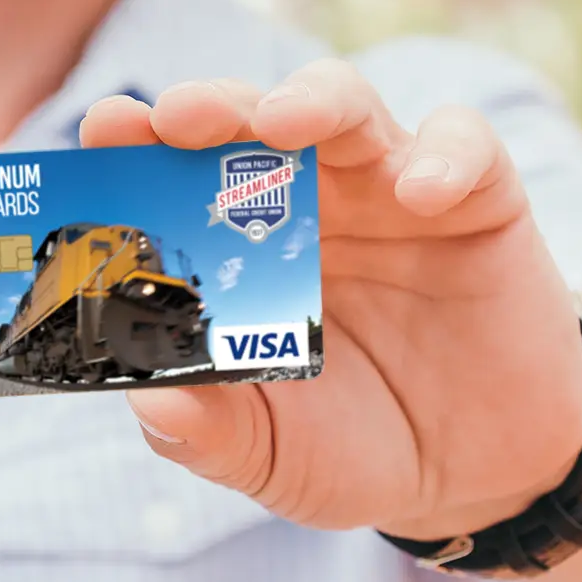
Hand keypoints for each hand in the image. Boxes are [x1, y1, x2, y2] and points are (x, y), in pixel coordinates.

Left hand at [83, 62, 581, 540]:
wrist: (475, 481)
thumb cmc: (351, 449)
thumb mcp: (269, 454)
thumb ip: (206, 431)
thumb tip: (145, 400)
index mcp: (237, 243)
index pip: (174, 168)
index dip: (138, 141)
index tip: (103, 131)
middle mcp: (306, 198)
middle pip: (250, 117)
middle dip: (212, 105)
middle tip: (177, 113)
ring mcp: (389, 189)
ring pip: (346, 104)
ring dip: (310, 100)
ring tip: (281, 123)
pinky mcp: (479, 200)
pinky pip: (465, 147)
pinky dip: (443, 156)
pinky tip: (419, 194)